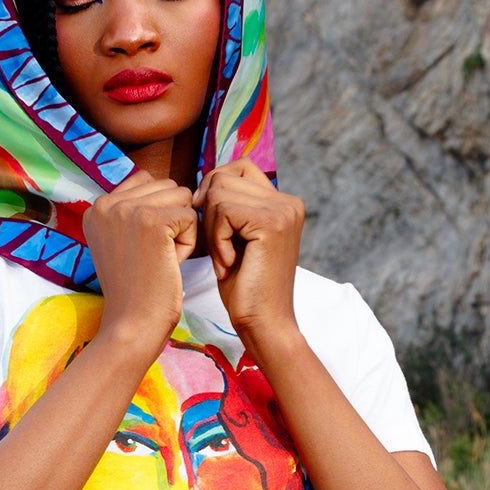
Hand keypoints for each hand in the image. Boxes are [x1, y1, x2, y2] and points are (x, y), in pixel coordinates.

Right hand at [84, 168, 197, 358]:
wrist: (132, 324)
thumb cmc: (137, 289)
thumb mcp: (123, 241)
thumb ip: (135, 210)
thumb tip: (172, 184)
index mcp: (96, 206)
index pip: (147, 182)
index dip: (159, 214)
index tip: (144, 249)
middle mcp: (105, 202)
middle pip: (167, 186)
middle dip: (172, 220)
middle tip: (153, 256)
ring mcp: (126, 210)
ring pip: (181, 197)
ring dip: (181, 229)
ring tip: (161, 258)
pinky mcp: (150, 221)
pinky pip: (191, 216)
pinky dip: (188, 243)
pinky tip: (169, 263)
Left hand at [194, 159, 304, 358]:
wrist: (263, 322)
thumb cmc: (245, 286)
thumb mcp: (235, 237)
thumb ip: (228, 206)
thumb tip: (201, 184)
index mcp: (283, 202)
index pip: (239, 166)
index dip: (214, 188)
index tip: (208, 220)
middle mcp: (288, 201)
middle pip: (224, 177)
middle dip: (208, 211)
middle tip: (220, 248)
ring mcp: (283, 210)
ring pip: (218, 192)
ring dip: (211, 228)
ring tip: (226, 257)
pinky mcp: (272, 222)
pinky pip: (222, 211)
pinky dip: (216, 239)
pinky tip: (229, 263)